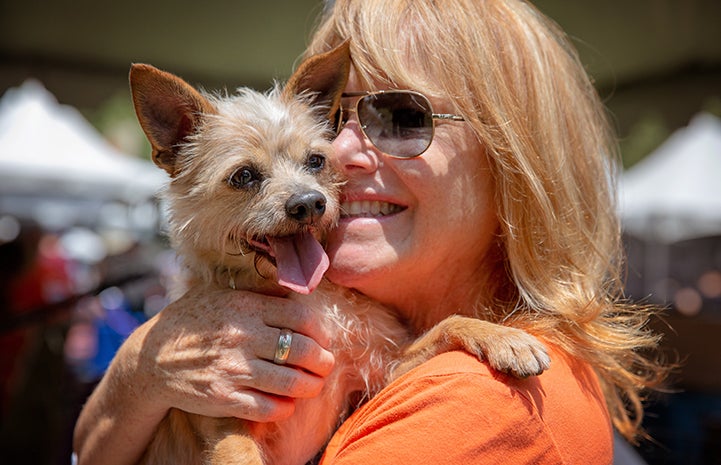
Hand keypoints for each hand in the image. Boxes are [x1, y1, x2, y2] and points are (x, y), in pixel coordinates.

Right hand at [125, 285, 335, 421]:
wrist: (150, 360)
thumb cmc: (191, 323)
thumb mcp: (219, 294)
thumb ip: (256, 293)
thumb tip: (295, 289)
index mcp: (245, 307)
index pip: (302, 318)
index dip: (321, 332)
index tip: (324, 340)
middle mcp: (242, 337)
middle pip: (302, 351)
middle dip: (323, 361)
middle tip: (326, 365)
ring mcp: (233, 369)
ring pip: (291, 382)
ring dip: (310, 386)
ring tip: (313, 385)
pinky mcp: (224, 398)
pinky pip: (269, 408)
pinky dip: (285, 407)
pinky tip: (287, 403)